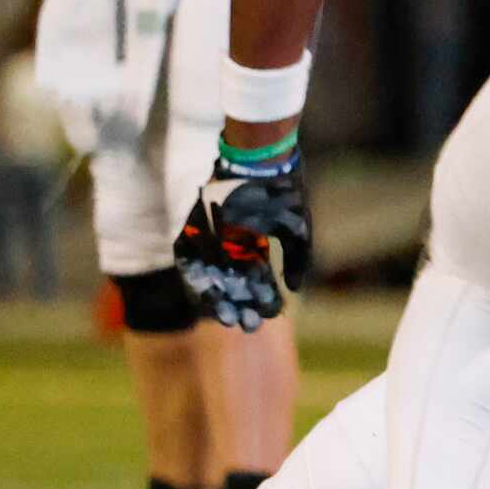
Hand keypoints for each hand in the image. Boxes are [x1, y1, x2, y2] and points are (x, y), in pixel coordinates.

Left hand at [174, 155, 311, 329]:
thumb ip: (299, 259)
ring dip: (219, 300)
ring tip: (227, 319)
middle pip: (233, 283)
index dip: (262, 299)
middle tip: (247, 327)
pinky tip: (207, 298)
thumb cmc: (282, 193)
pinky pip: (190, 262)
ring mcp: (211, 238)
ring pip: (212, 277)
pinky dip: (198, 280)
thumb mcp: (299, 229)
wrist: (257, 161)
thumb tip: (295, 289)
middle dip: (241, 306)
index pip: (257, 279)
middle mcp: (231, 244)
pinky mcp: (193, 230)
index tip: (269, 317)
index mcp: (255, 243)